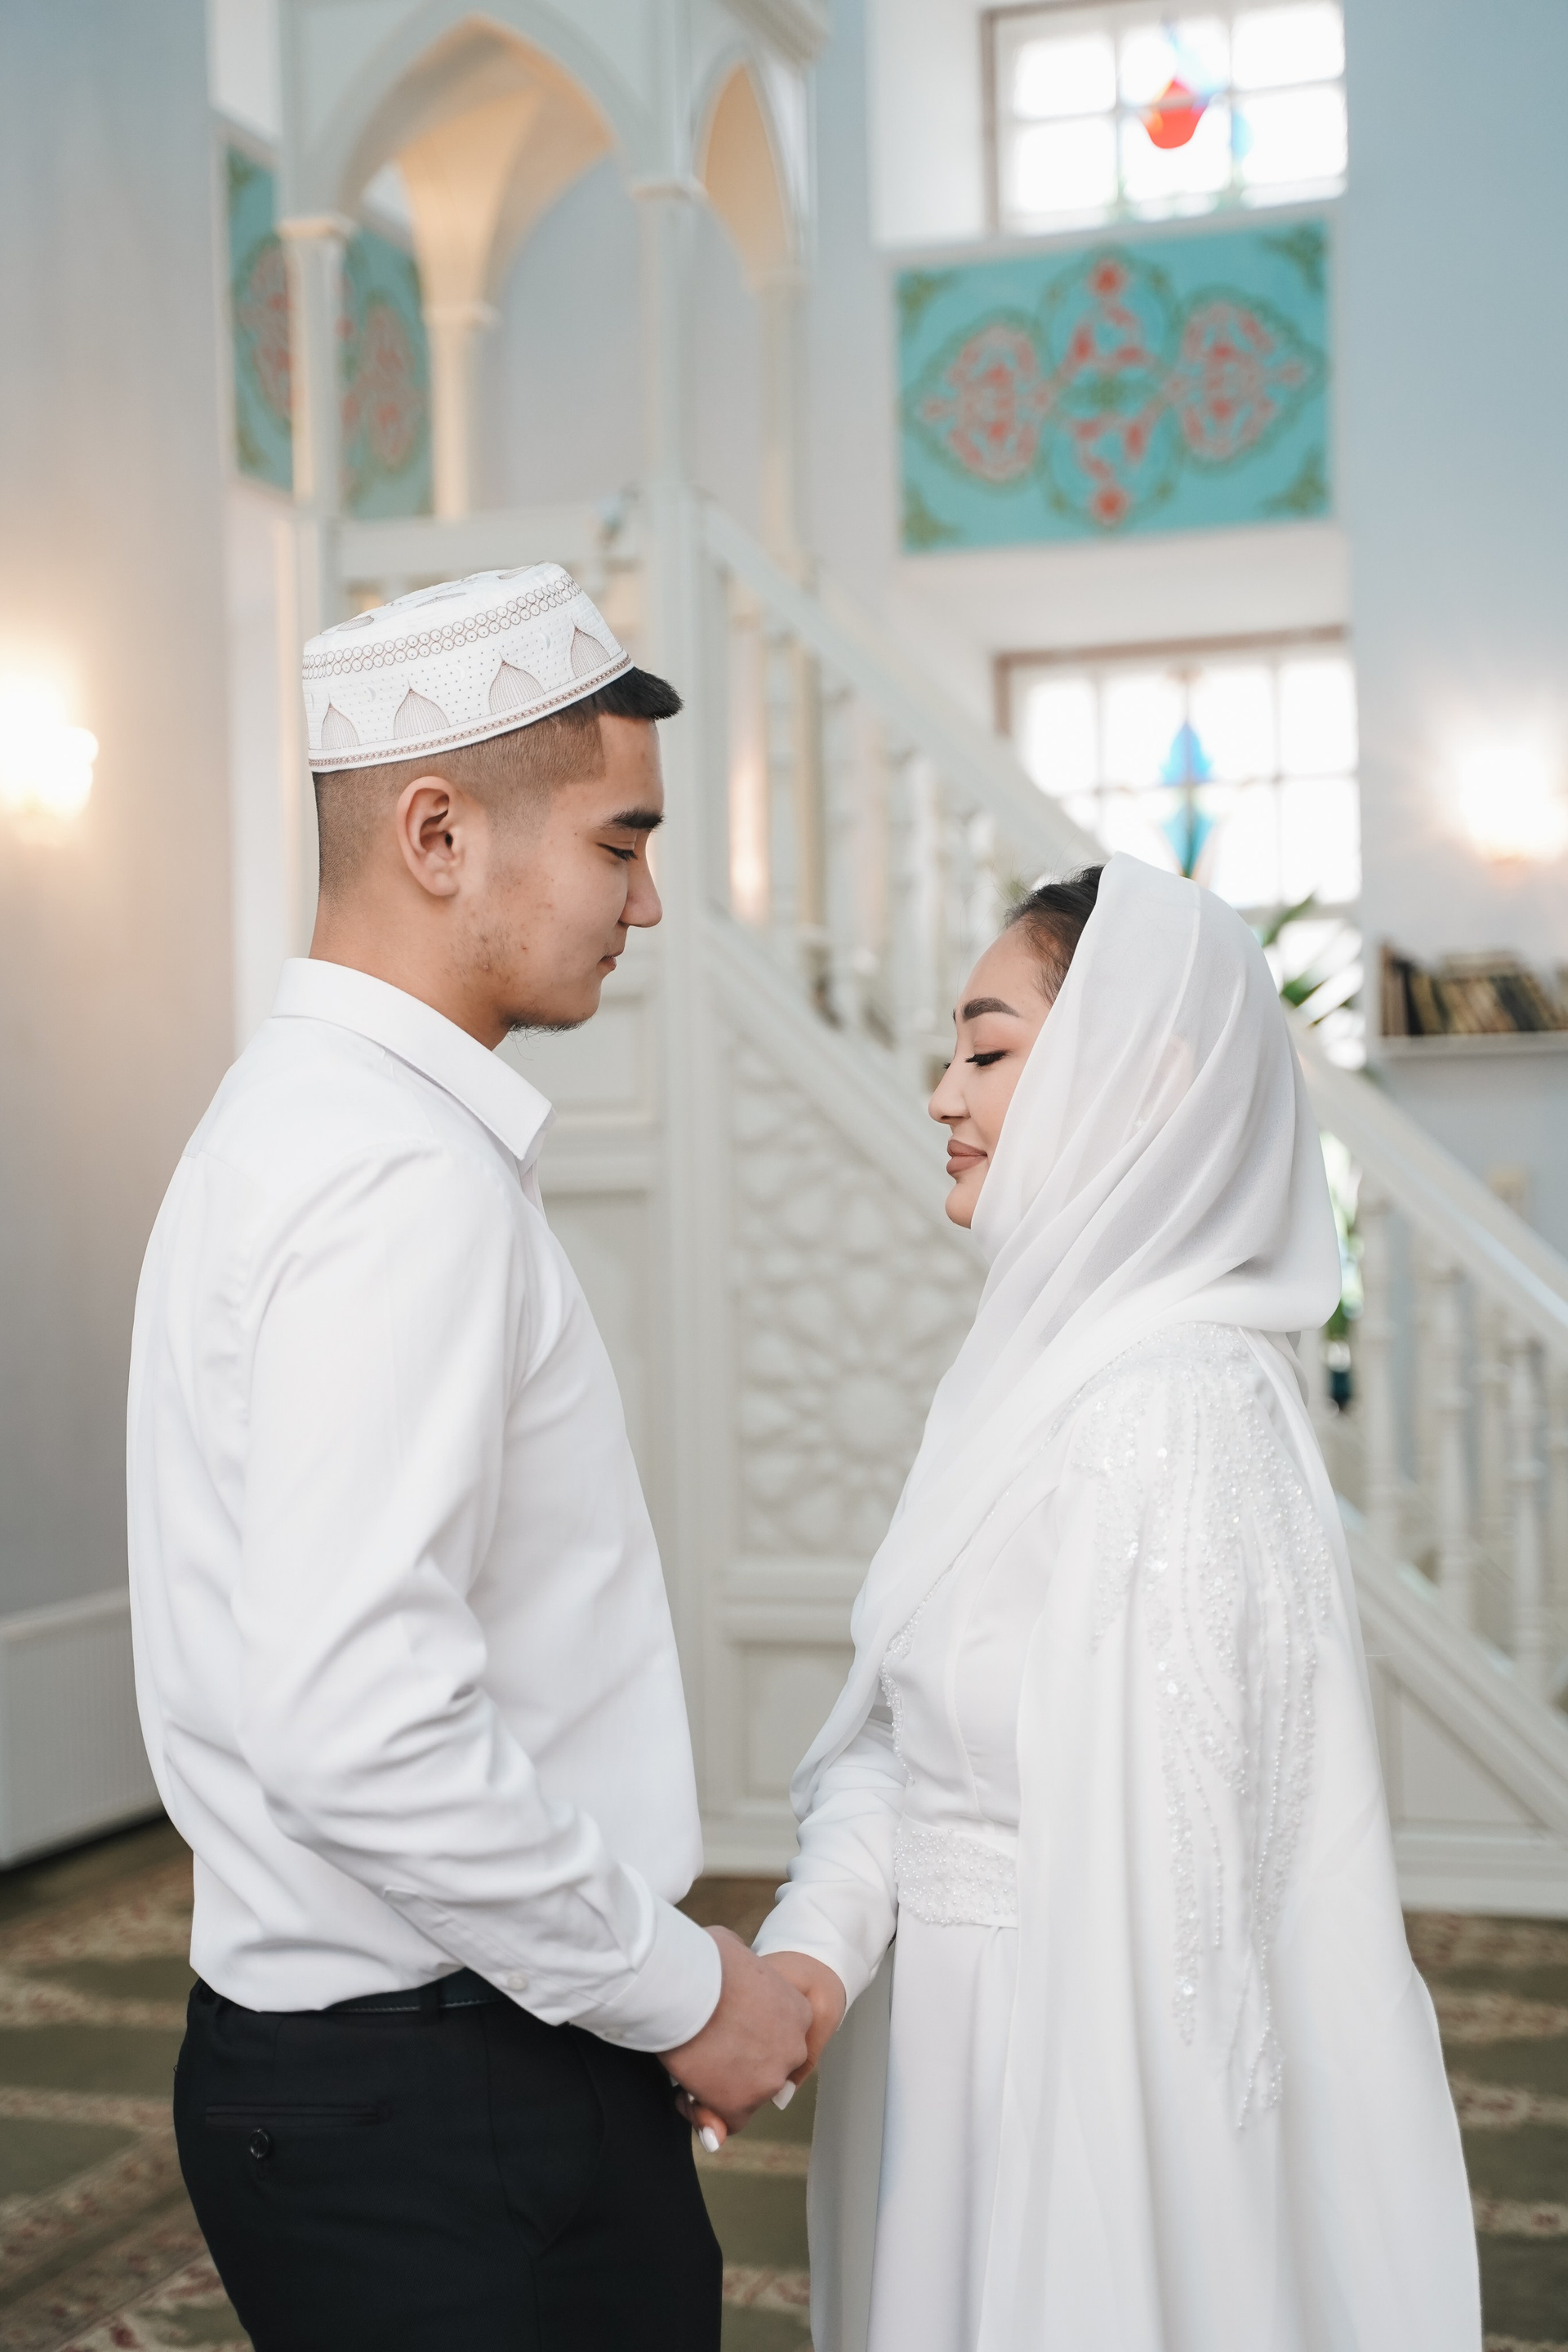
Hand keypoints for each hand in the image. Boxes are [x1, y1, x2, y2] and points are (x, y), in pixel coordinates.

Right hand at [680, 1947, 846, 2151]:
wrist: (685, 1987)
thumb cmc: (704, 1962)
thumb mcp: (734, 1950)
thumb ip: (743, 1967)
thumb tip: (731, 1966)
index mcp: (798, 2010)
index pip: (781, 2035)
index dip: (751, 2037)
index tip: (724, 2030)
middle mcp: (792, 2047)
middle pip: (766, 2067)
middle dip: (738, 2065)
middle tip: (706, 2051)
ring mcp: (769, 2079)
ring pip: (745, 2094)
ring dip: (720, 2087)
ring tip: (690, 2067)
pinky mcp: (740, 2104)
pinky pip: (726, 2120)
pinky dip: (705, 2111)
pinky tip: (685, 2092)